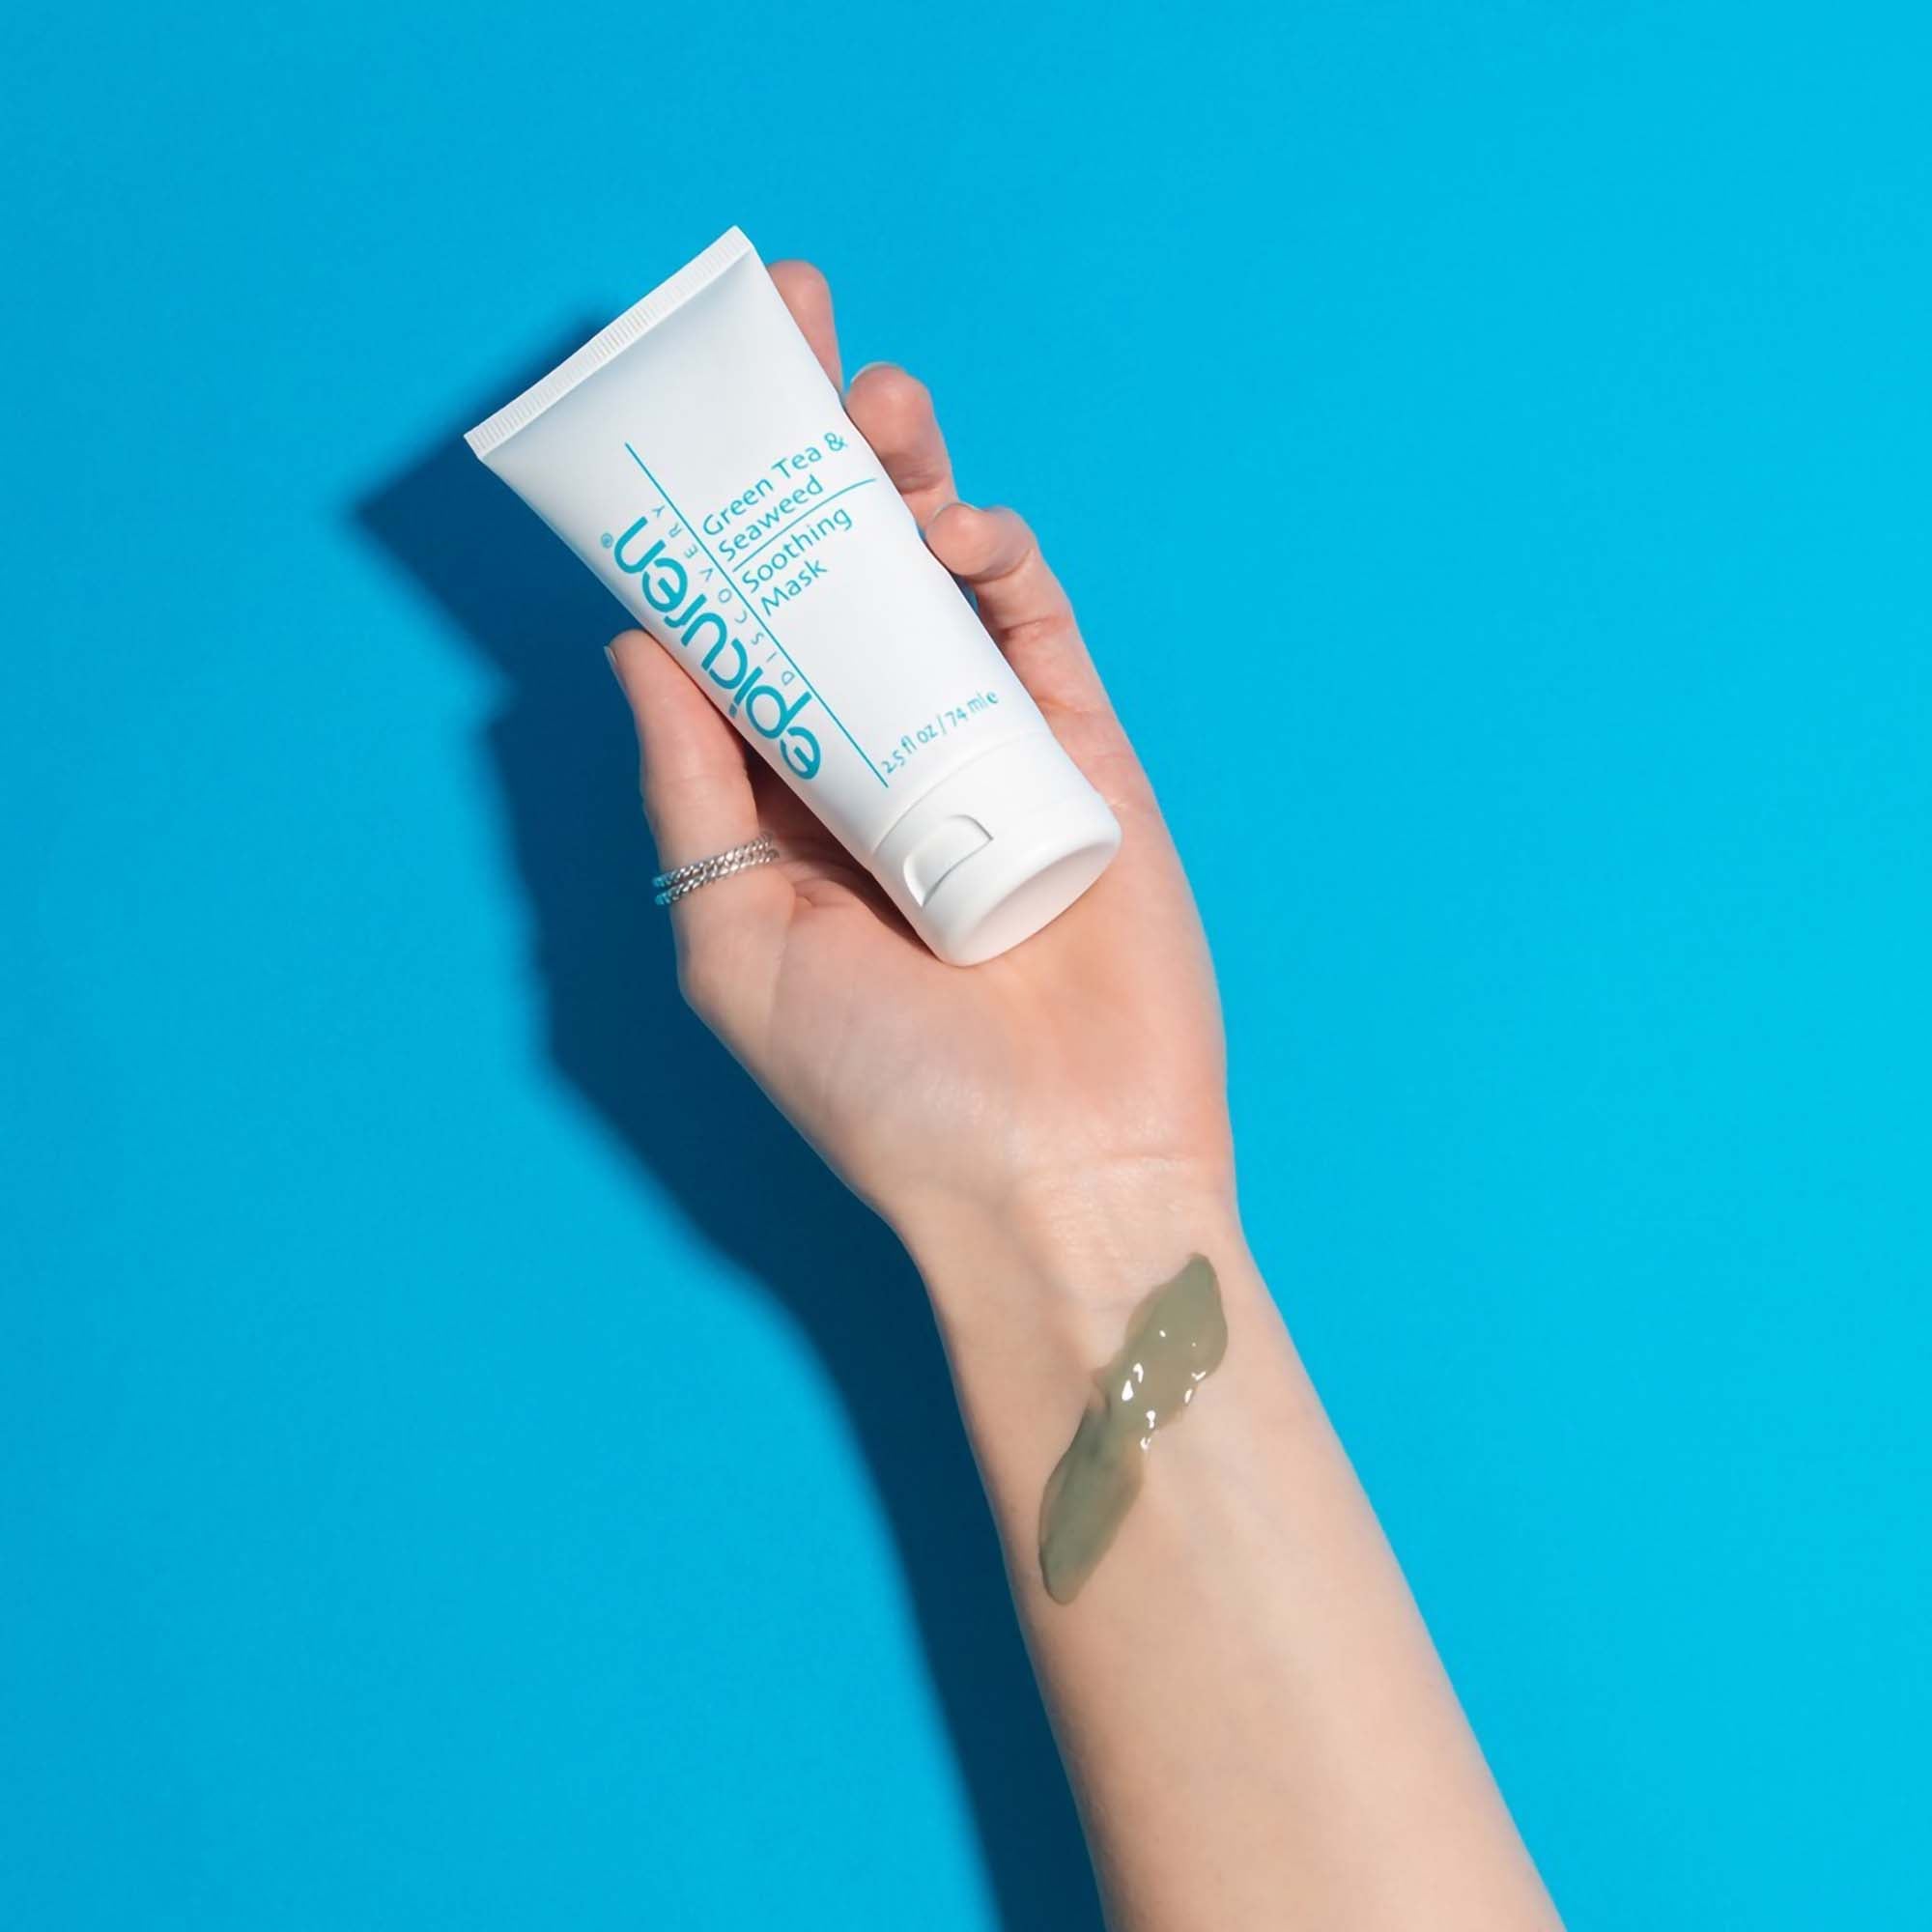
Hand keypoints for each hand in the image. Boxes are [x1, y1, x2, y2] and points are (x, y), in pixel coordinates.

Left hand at [605, 262, 1231, 1246]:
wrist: (1054, 1171)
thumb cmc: (882, 1089)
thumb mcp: (738, 941)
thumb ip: (691, 791)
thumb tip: (635, 644)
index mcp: (784, 805)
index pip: (741, 636)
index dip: (715, 529)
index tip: (685, 421)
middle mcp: (879, 762)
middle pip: (841, 578)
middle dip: (817, 456)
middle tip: (797, 332)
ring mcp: (986, 752)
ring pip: (939, 581)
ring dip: (906, 479)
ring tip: (875, 408)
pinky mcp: (1080, 756)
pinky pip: (1036, 630)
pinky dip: (997, 561)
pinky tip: (953, 529)